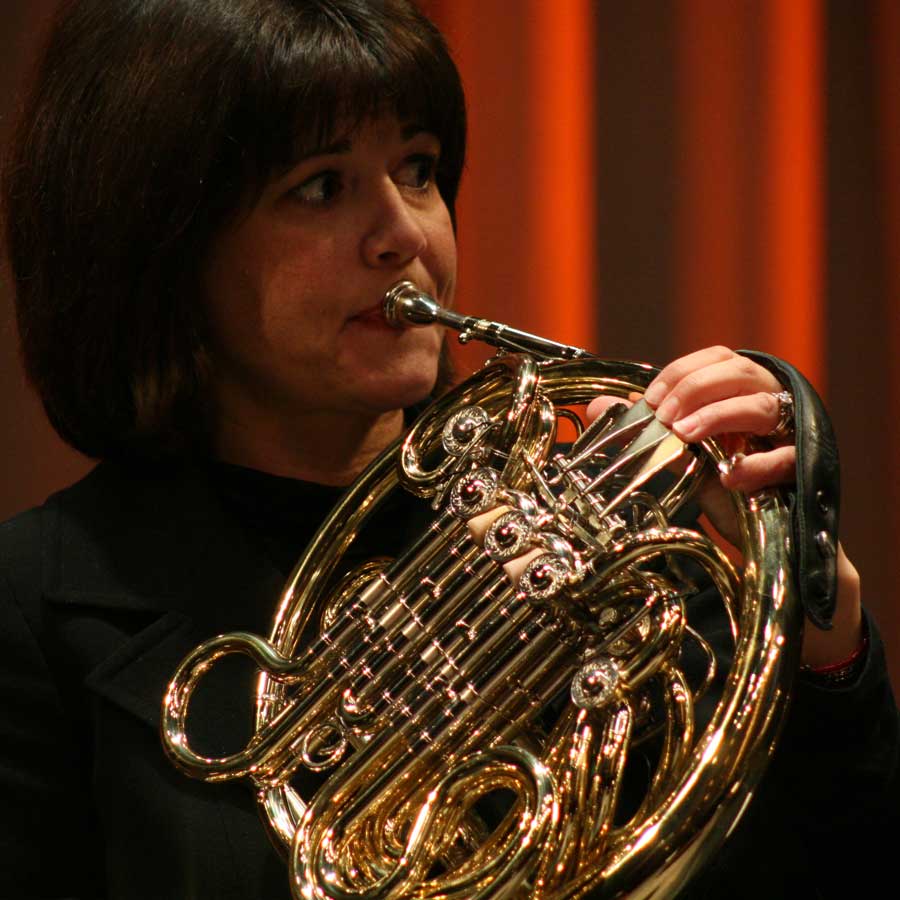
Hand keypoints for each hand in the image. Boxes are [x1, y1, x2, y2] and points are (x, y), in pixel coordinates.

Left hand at [587, 346, 861, 667]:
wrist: (759, 540)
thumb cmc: (720, 485)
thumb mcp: (677, 455)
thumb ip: (644, 429)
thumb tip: (598, 406)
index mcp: (738, 390)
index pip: (717, 358)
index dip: (683, 371)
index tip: (652, 399)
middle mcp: (766, 403)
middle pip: (741, 372)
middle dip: (696, 388)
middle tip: (666, 417)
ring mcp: (788, 434)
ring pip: (764, 406)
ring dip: (719, 416)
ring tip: (685, 435)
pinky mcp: (802, 469)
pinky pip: (787, 457)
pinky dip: (756, 464)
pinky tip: (728, 478)